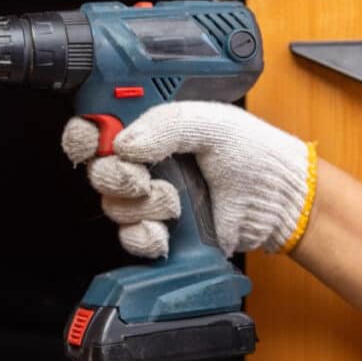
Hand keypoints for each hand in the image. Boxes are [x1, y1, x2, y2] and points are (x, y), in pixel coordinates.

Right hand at [61, 101, 316, 258]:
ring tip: (174, 199)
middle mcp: (142, 162)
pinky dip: (145, 236)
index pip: (94, 129)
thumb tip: (123, 143)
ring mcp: (148, 198)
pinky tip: (166, 229)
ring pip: (113, 206)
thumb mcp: (209, 122)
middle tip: (141, 175)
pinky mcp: (158, 230)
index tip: (94, 142)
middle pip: (96, 171)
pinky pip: (129, 238)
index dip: (83, 137)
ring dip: (142, 206)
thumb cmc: (252, 153)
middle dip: (116, 176)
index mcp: (147, 128)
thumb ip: (164, 124)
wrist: (278, 199)